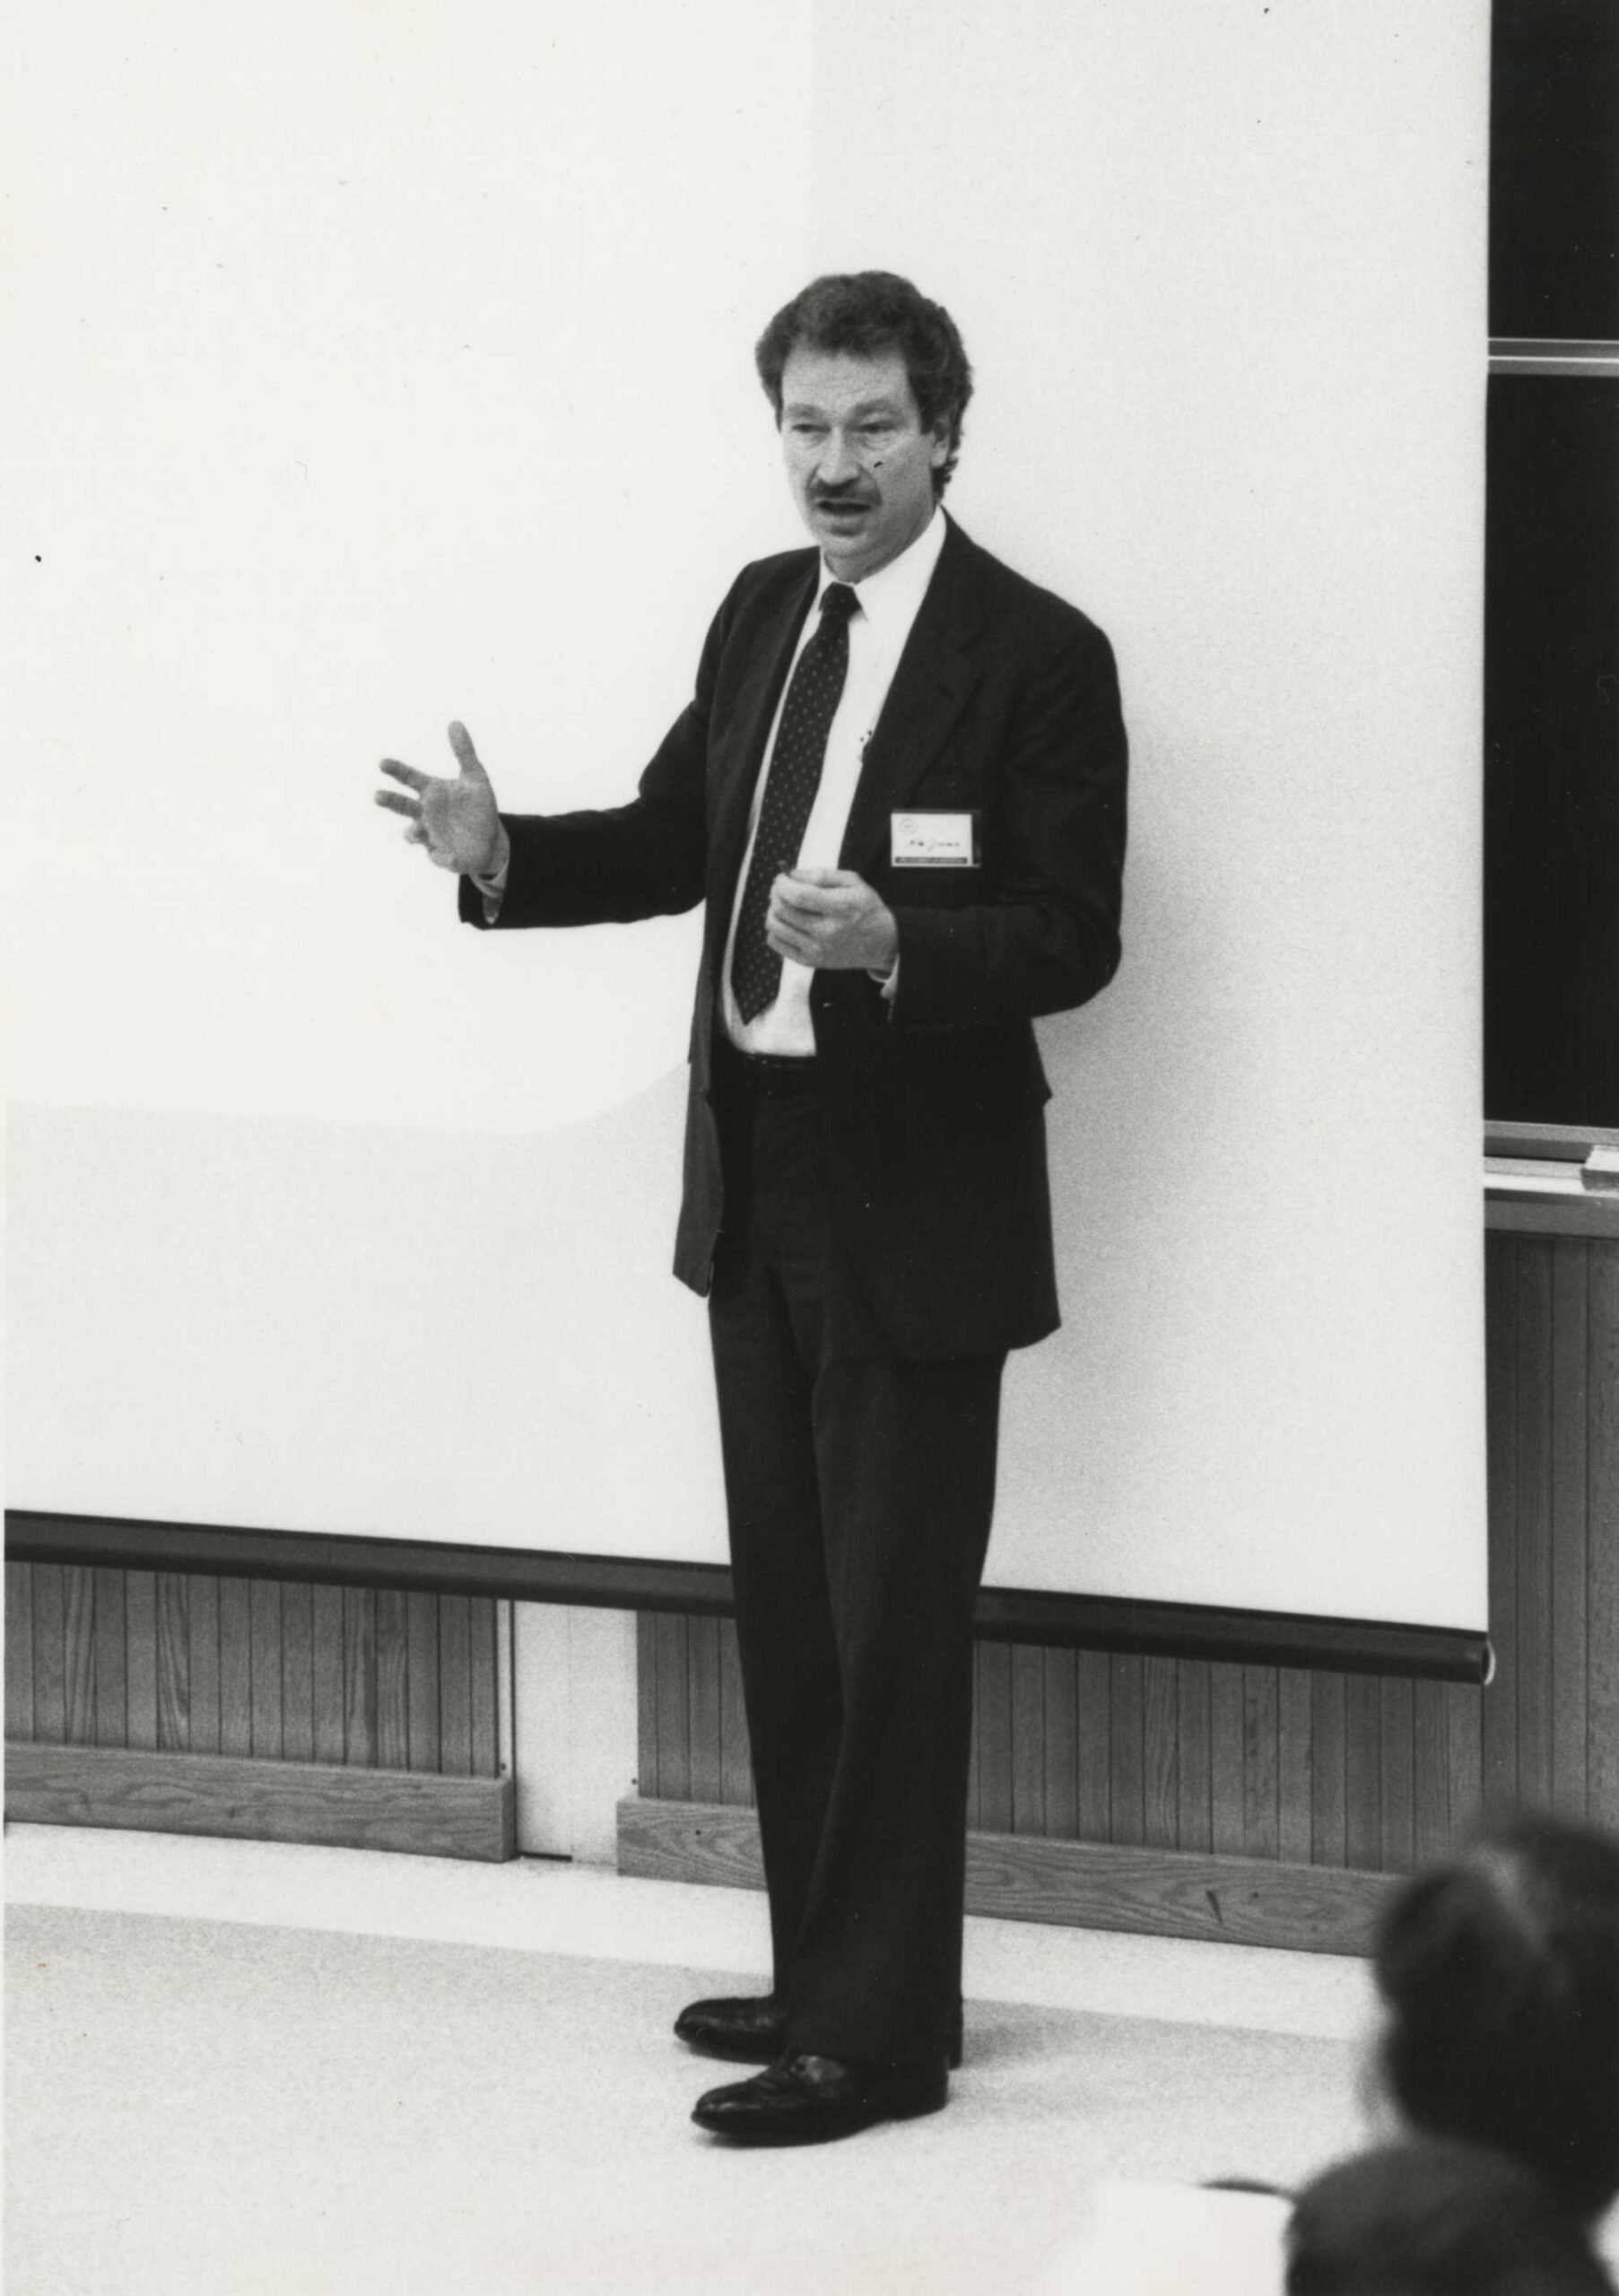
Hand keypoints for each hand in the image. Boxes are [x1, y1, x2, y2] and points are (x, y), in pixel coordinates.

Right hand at [374, 721, 503, 875]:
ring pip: (413, 834)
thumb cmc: (477, 806)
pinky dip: (444, 858)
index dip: (396, 771)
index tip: (383, 763)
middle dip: (390, 801)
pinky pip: (441, 858)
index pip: (409, 778)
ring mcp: (430, 836)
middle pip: (402, 806)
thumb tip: (455, 722)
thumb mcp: (476, 777)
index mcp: (431, 791)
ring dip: (413, 833)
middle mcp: (425, 813)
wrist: (490, 839)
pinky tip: (452, 858)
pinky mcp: (442, 856)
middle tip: (377, 796)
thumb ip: (465, 752)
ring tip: (416, 832)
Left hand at [766, 868, 898, 972]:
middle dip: (776, 894)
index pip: (799, 896)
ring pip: (775, 927)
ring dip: (773, 911)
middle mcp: (827, 932)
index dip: (783, 884)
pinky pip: (776, 942)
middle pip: (783, 910)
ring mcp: (817, 950)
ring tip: (785, 904)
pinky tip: (788, 922)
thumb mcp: (853, 882)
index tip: (781, 878)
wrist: (881, 943)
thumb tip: (791, 875)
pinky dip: (775, 929)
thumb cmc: (865, 908)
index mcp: (841, 909)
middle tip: (782, 888)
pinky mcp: (810, 961)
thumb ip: (821, 875)